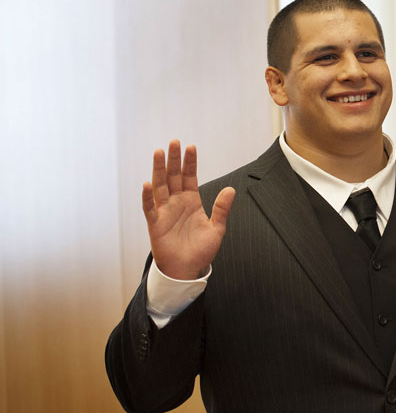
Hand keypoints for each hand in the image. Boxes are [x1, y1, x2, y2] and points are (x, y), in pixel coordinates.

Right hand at [142, 140, 234, 279]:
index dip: (190, 163)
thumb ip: (222, 209)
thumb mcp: (217, 228)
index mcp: (191, 201)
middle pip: (173, 176)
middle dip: (173, 160)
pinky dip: (148, 196)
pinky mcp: (155, 223)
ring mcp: (164, 211)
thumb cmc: (201, 250)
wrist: (188, 270)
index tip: (191, 147)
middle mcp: (176, 203)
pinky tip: (148, 184)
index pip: (190, 177)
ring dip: (158, 170)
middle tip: (174, 142)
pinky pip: (150, 208)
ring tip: (159, 153)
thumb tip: (231, 189)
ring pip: (160, 186)